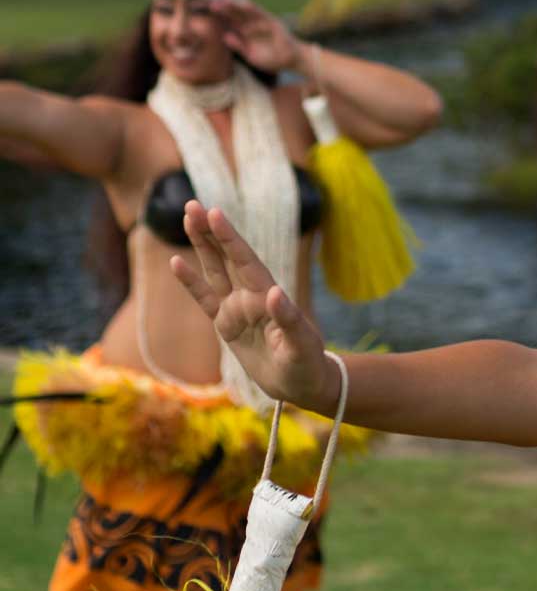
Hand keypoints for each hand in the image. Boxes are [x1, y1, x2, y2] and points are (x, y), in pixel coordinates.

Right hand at [169, 202, 337, 408]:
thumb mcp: (301, 345)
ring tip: (187, 217)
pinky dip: (191, 282)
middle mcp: (252, 297)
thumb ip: (289, 319)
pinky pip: (205, 299)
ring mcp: (237, 309)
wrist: (302, 385)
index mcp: (269, 296)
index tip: (215, 213)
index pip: (246, 261)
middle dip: (210, 232)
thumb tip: (273, 292)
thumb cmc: (306, 364)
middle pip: (227, 257)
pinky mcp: (226, 325)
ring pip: (214, 271)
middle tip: (191, 204)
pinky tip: (176, 262)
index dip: (230, 238)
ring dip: (201, 246)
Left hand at [212, 0, 302, 72]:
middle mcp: (251, 25)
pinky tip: (245, 4)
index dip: (218, 16)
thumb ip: (239, 46)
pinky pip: (262, 14)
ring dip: (236, 5)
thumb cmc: (271, 59)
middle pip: (235, 13)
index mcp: (244, 32)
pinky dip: (254, 9)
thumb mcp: (251, 55)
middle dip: (224, 8)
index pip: (229, 21)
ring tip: (224, 1)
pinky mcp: (272, 22)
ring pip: (246, 11)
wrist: (291, 61)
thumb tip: (225, 36)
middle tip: (210, 4)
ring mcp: (261, 22)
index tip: (205, 12)